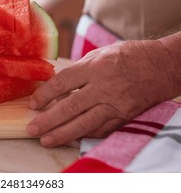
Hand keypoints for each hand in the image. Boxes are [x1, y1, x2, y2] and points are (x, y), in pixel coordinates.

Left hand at [26, 40, 173, 146]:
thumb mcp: (99, 54)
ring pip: (84, 123)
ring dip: (62, 134)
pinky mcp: (124, 116)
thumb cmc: (127, 56)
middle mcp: (103, 86)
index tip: (33, 105)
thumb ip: (78, 71)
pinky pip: (101, 129)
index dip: (44, 95)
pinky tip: (71, 138)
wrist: (161, 66)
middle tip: (32, 129)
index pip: (62, 83)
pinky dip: (84, 135)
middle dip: (48, 120)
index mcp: (94, 67)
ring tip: (45, 140)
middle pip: (70, 107)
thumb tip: (57, 88)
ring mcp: (115, 104)